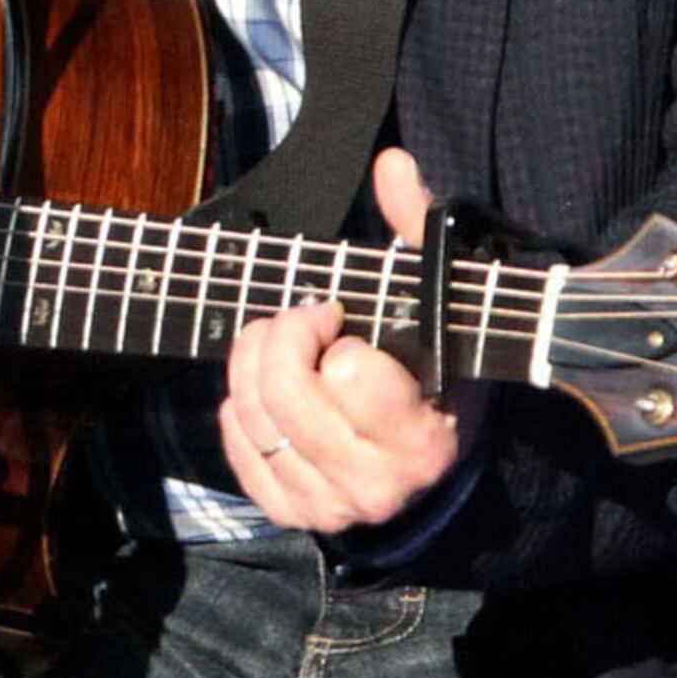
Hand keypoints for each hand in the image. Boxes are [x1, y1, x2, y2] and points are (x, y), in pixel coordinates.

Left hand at [216, 146, 464, 534]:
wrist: (436, 459)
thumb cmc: (436, 369)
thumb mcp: (439, 303)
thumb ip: (417, 230)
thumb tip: (392, 163)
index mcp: (423, 435)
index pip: (348, 372)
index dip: (332, 332)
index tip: (338, 316)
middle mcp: (379, 482)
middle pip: (287, 395)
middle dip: (279, 338)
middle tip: (297, 319)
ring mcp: (333, 505)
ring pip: (254, 420)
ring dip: (250, 365)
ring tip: (276, 343)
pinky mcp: (296, 515)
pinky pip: (240, 454)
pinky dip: (237, 412)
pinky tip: (260, 391)